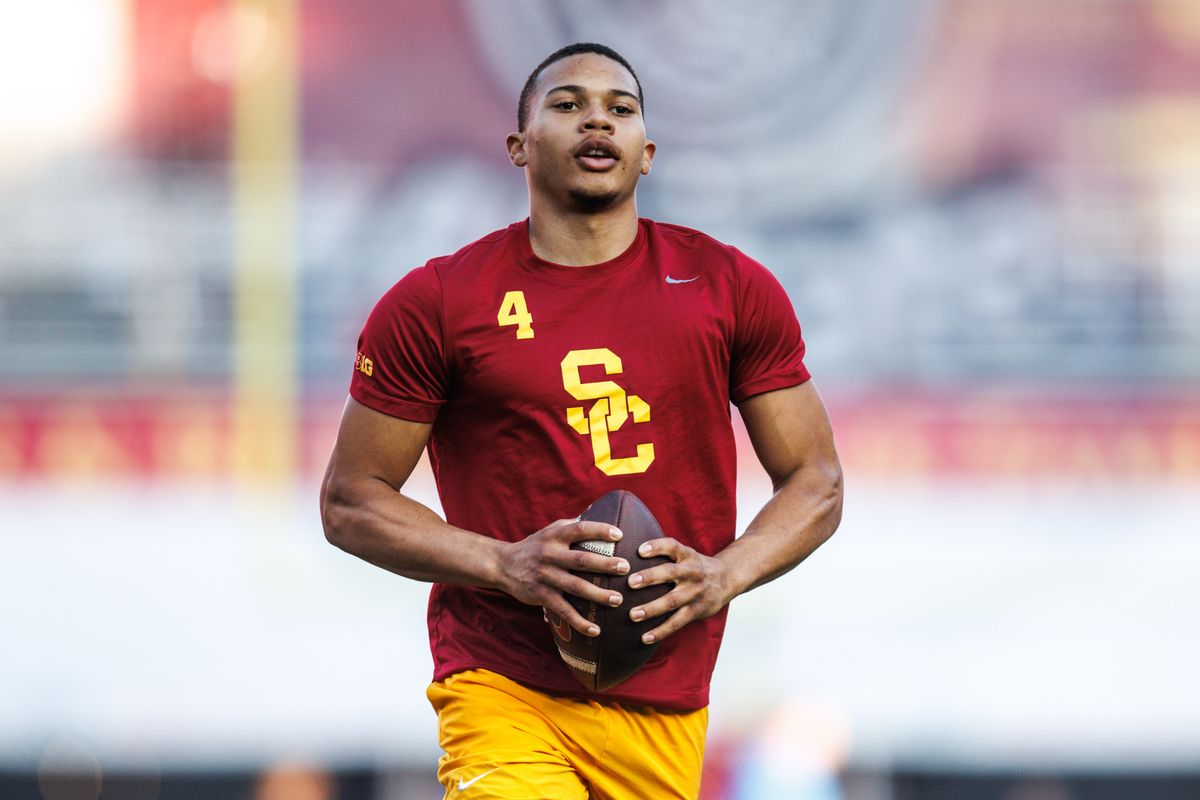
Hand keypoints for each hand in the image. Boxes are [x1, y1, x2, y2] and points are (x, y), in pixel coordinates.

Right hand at [496, 518, 630, 636]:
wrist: (502, 565)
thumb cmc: (535, 546)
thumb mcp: (550, 530)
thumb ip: (572, 525)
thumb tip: (601, 514)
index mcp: (555, 536)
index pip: (580, 529)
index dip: (600, 530)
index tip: (620, 535)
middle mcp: (550, 554)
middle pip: (582, 560)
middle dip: (605, 565)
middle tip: (626, 568)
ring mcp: (545, 576)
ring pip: (576, 587)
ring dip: (598, 595)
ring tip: (618, 600)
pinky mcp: (541, 596)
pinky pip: (563, 610)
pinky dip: (579, 622)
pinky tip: (596, 630)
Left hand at [625, 538, 734, 644]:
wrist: (727, 578)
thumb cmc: (696, 565)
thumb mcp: (686, 553)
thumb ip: (665, 553)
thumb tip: (629, 554)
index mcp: (687, 555)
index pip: (672, 546)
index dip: (657, 546)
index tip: (640, 550)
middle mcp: (692, 572)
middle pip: (670, 573)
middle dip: (650, 577)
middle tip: (630, 583)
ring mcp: (694, 593)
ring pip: (672, 601)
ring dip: (651, 609)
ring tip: (633, 615)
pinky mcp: (696, 611)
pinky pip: (677, 622)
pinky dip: (661, 631)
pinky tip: (645, 637)